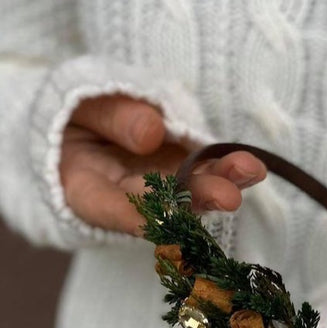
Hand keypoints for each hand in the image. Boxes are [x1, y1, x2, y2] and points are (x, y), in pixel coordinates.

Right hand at [60, 94, 266, 234]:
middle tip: (228, 196)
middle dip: (197, 198)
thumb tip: (152, 132)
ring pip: (192, 192)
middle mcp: (129, 198)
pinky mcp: (181, 175)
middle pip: (164, 205)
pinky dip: (226, 171)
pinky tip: (252, 168)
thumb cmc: (71, 116)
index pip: (110, 207)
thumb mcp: (76, 105)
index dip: (136, 216)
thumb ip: (111, 117)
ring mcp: (159, 189)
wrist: (83, 124)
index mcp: (87, 189)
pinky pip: (204, 174)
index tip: (162, 220)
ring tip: (252, 171)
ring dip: (223, 182)